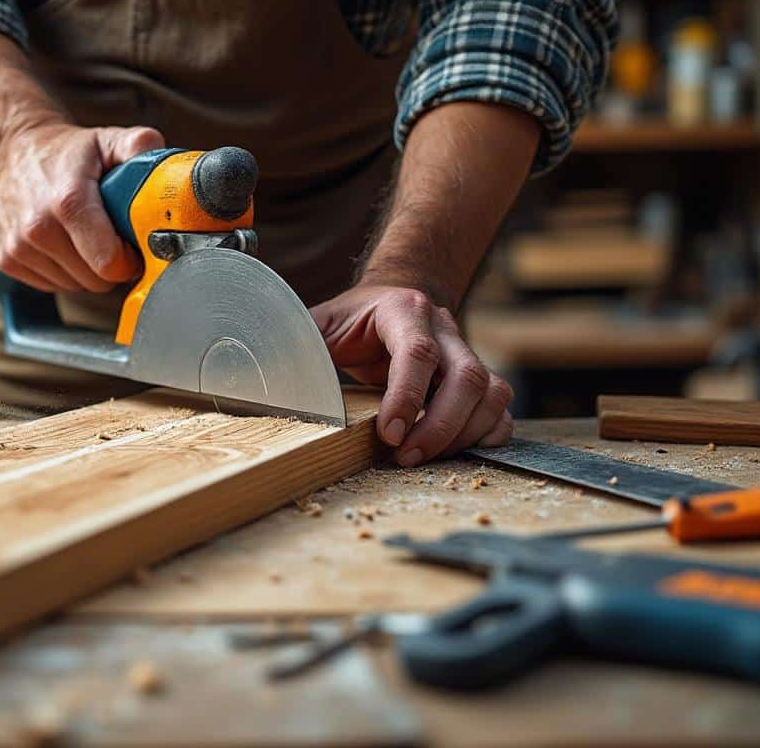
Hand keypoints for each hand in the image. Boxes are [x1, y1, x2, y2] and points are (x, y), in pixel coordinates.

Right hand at [0, 122, 165, 292]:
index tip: (129, 244)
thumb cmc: (67, 152)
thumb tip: (167, 167)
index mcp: (68, 201)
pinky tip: (60, 243)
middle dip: (109, 265)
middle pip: (95, 280)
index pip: (110, 263)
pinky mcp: (6, 261)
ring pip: (73, 286)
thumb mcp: (107, 140)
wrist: (12, 151)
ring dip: (84, 269)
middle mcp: (38, 228)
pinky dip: (61, 271)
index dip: (128, 260)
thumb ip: (140, 147)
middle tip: (108, 237)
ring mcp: (18, 247)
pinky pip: (50, 285)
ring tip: (82, 236)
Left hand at [310, 284, 512, 465]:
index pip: (417, 352)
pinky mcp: (476, 378)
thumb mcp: (318, 325)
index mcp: (403, 310)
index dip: (407, 397)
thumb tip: (259, 369)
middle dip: (440, 426)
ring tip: (423, 457)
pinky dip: (486, 434)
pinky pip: (499, 408)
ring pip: (491, 393)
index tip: (389, 435)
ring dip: (464, 435)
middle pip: (467, 376)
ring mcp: (465, 351)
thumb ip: (296, 344)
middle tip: (406, 457)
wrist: (389, 302)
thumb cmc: (349, 320)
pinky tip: (456, 451)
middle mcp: (443, 328)